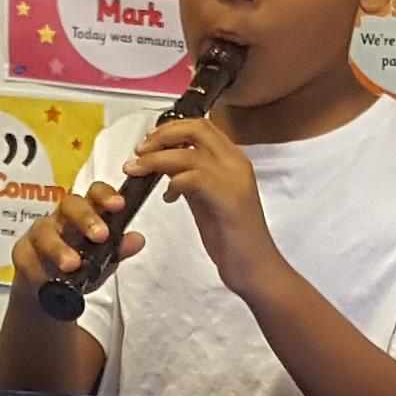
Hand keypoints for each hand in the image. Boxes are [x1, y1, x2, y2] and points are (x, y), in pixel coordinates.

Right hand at [8, 177, 126, 293]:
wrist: (51, 295)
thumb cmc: (79, 269)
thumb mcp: (104, 262)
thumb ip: (118, 250)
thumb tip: (137, 239)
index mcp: (85, 214)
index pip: (94, 194)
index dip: (105, 195)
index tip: (119, 205)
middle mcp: (62, 218)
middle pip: (69, 205)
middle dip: (86, 218)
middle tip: (101, 236)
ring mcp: (39, 234)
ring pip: (45, 231)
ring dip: (59, 248)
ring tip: (73, 265)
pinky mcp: (22, 253)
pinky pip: (27, 257)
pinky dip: (38, 269)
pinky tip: (47, 279)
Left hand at [127, 115, 271, 291]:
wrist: (256, 268)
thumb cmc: (233, 239)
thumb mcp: (206, 200)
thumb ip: (191, 179)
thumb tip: (166, 166)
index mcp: (233, 161)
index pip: (202, 127)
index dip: (171, 128)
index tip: (149, 141)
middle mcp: (236, 164)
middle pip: (196, 129)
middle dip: (161, 136)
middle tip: (140, 152)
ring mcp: (234, 180)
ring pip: (189, 152)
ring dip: (157, 159)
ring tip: (139, 170)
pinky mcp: (228, 200)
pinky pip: (194, 178)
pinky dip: (174, 182)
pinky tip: (169, 197)